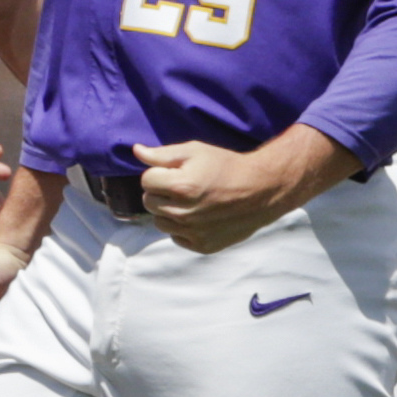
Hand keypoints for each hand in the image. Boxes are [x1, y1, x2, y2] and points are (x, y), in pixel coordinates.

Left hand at [131, 139, 316, 252]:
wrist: (261, 191)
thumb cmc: (226, 167)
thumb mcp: (196, 151)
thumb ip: (163, 154)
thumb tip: (136, 151)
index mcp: (181, 186)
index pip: (146, 180)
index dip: (159, 172)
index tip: (175, 171)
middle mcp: (184, 212)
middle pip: (149, 202)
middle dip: (161, 192)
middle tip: (183, 186)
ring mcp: (192, 232)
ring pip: (159, 222)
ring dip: (168, 210)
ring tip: (191, 201)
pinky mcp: (201, 245)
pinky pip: (176, 236)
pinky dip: (182, 227)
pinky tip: (199, 215)